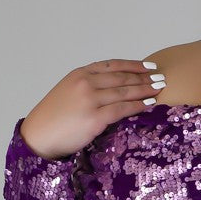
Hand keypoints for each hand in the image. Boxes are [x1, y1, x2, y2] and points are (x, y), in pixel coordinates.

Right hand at [18, 57, 164, 158]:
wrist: (39, 134)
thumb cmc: (53, 117)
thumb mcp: (69, 92)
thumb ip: (88, 86)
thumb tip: (111, 88)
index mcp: (80, 73)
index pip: (112, 65)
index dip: (133, 65)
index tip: (149, 66)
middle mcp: (86, 82)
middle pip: (122, 77)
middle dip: (144, 77)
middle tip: (162, 77)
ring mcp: (90, 99)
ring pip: (124, 91)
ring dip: (145, 89)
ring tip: (160, 89)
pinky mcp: (94, 117)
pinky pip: (122, 109)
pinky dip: (138, 106)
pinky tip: (149, 104)